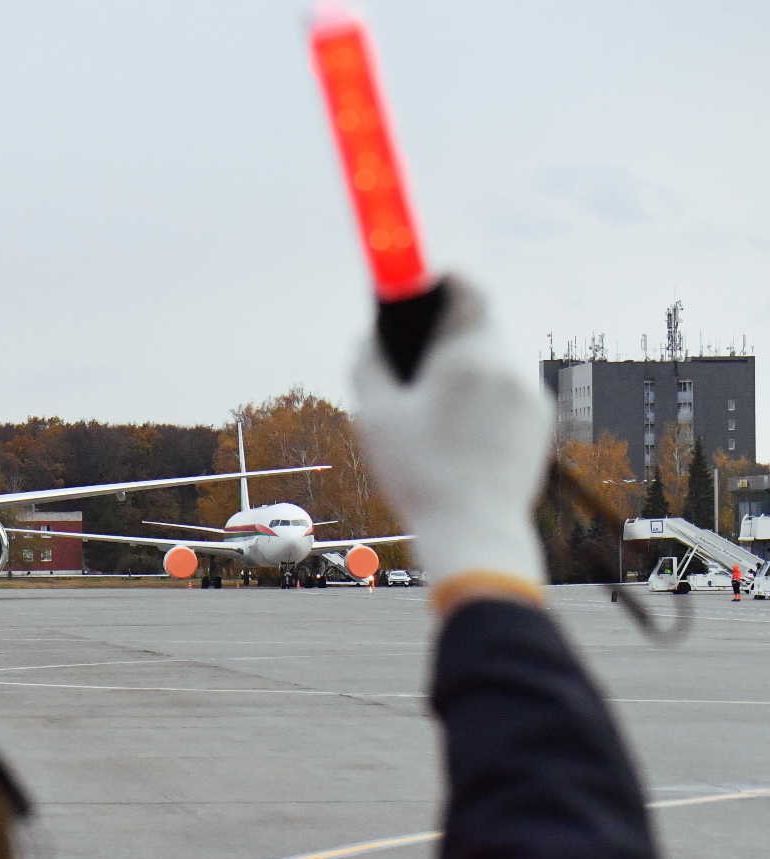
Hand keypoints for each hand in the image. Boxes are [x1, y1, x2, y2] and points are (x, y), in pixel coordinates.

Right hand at [351, 276, 551, 608]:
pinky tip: (458, 432)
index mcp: (468, 356)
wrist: (476, 532)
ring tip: (432, 406)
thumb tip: (368, 336)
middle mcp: (508, 367)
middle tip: (412, 357)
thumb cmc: (420, 475)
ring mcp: (530, 395)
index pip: (466, 286)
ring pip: (492, 360)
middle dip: (444, 332)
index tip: (414, 286)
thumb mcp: (375, 417)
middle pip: (477, 323)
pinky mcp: (540, 422)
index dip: (438, 278)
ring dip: (463, 367)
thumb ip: (368, 363)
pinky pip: (507, 391)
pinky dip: (483, 396)